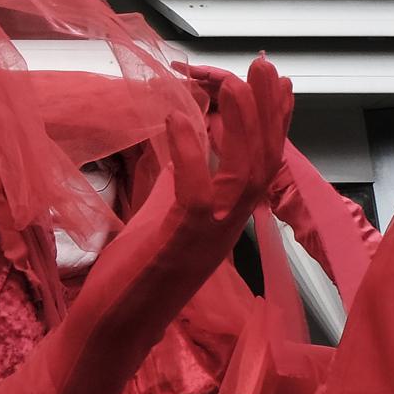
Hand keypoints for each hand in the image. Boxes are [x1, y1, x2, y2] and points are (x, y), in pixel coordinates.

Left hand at [47, 57, 293, 393]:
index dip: (274, 120)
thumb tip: (190, 135)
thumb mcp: (163, 213)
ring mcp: (209, 236)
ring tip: (234, 83)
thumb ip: (180, 176)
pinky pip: (195, 194)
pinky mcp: (179, 244)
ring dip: (241, 125)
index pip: (262, 161)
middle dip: (268, 111)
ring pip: (244, 175)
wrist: (114, 327)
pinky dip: (190, 153)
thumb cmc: (135, 274)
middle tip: (265, 66)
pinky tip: (178, 118)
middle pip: (265, 161)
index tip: (279, 81)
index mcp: (228, 217)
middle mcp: (229, 225)